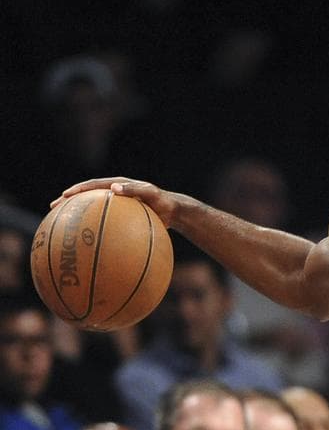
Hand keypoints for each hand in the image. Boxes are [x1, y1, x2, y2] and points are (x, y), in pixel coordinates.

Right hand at [52, 177, 181, 227]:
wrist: (173, 211)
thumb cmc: (163, 202)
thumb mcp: (151, 194)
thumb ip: (134, 190)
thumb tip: (113, 189)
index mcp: (117, 185)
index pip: (92, 186)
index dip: (77, 190)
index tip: (64, 196)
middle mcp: (113, 195)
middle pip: (87, 198)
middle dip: (69, 202)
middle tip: (53, 208)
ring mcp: (116, 207)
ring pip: (92, 211)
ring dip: (78, 216)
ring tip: (63, 225)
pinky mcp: (121, 218)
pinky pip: (105, 224)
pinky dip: (95, 230)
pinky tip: (88, 243)